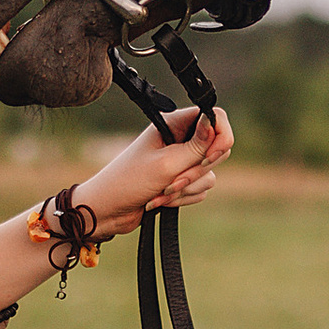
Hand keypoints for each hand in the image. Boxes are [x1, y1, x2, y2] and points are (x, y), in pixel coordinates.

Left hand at [74, 103, 234, 236]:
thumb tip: (216, 121)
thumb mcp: (166, 164)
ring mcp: (182, 161)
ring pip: (208, 174)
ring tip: (160, 193)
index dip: (220, 135)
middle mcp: (180, 139)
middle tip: (174, 180)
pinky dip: (183, 199)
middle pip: (216, 148)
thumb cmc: (128, 182)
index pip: (214, 116)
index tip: (211, 156)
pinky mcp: (181, 182)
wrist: (108, 211)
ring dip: (186, 189)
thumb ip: (197, 147)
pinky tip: (159, 202)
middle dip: (197, 170)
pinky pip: (201, 190)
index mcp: (174, 124)